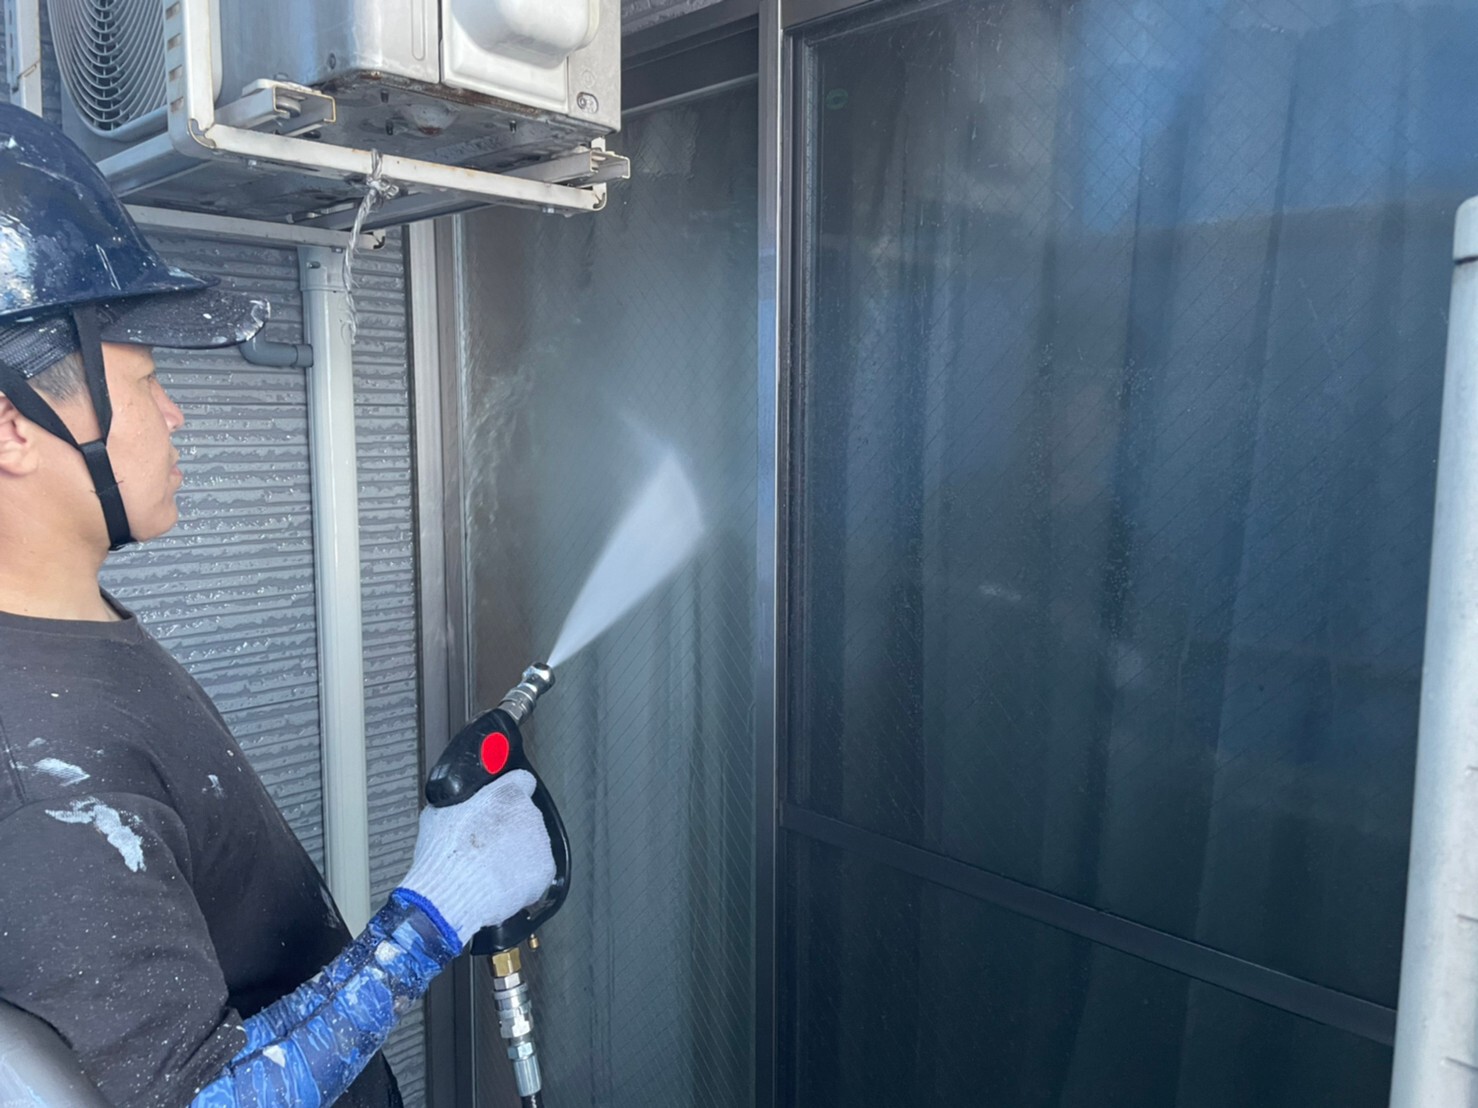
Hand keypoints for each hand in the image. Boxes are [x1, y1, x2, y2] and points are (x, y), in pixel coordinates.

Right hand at [398, 770, 555, 946]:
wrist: (452, 895)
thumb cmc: (443, 855)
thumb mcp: (440, 813)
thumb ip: (460, 802)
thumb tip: (460, 802)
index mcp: (507, 793)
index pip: (522, 780)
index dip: (510, 791)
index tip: (503, 800)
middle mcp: (529, 813)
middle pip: (524, 816)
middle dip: (509, 828)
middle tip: (486, 846)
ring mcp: (540, 842)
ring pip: (531, 843)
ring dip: (516, 853)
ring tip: (488, 869)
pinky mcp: (545, 870)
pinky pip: (536, 871)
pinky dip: (522, 878)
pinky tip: (499, 884)